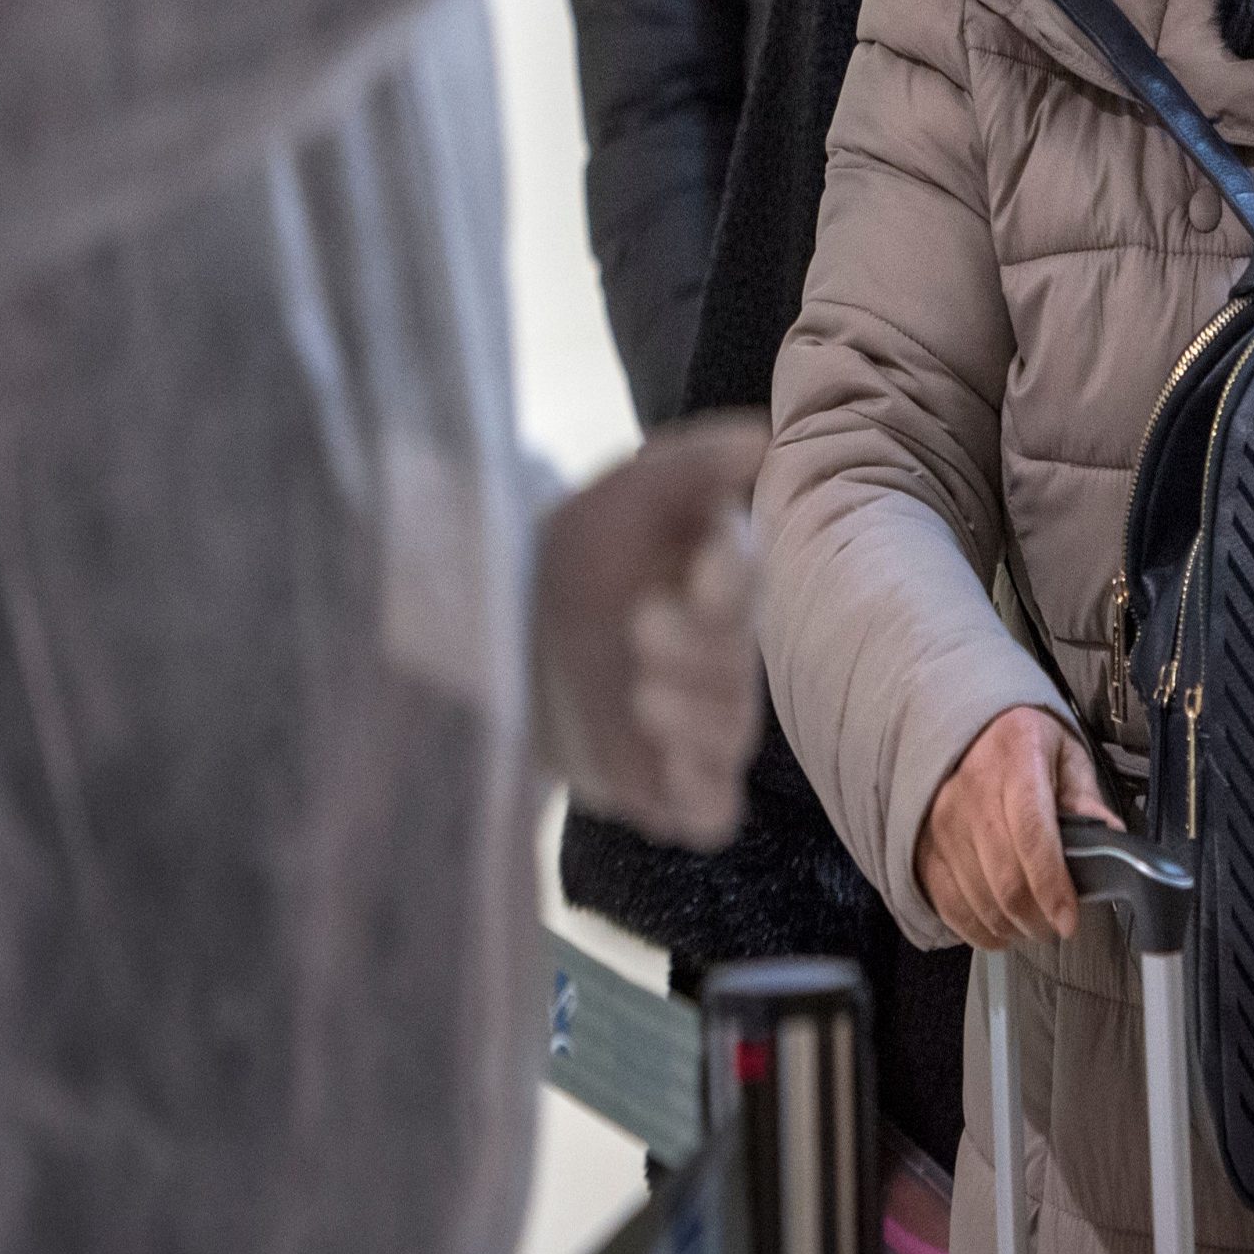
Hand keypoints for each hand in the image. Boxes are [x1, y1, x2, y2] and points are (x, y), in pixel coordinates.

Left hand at [533, 417, 768, 846]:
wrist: (494, 643)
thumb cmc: (568, 558)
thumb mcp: (618, 497)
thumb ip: (689, 464)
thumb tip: (759, 441)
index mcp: (713, 583)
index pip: (747, 582)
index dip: (734, 580)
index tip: (700, 566)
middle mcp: (715, 657)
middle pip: (739, 665)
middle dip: (697, 649)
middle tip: (640, 623)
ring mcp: (693, 727)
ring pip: (733, 736)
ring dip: (693, 717)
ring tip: (641, 694)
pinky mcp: (665, 789)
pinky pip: (713, 812)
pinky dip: (701, 795)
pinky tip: (662, 768)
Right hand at [915, 706, 1120, 950]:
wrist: (971, 731)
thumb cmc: (1026, 746)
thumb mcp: (1067, 755)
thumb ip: (1086, 799)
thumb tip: (1112, 840)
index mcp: (1016, 757)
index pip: (1032, 832)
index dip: (1052, 885)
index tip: (1069, 920)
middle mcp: (972, 788)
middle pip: (1005, 876)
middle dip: (1037, 917)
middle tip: (1057, 927)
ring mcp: (942, 820)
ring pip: (978, 897)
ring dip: (1011, 926)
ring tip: (1033, 926)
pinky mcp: (925, 845)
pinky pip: (948, 903)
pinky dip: (977, 929)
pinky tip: (1000, 930)